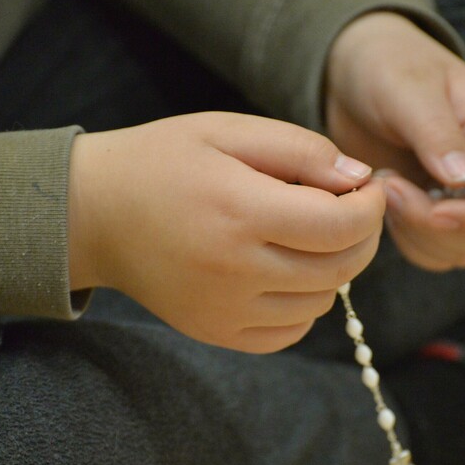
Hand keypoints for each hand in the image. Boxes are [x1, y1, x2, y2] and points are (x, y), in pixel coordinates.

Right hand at [68, 112, 384, 352]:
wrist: (93, 214)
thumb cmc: (161, 162)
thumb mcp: (227, 131)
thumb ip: (300, 150)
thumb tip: (359, 180)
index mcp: (240, 211)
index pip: (341, 226)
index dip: (371, 208)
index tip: (367, 189)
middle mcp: (236, 270)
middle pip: (341, 268)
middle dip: (363, 236)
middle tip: (350, 210)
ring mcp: (225, 310)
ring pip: (321, 301)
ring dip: (334, 268)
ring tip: (308, 235)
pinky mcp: (216, 332)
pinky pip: (291, 331)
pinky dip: (305, 303)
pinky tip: (287, 271)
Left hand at [325, 12, 464, 270]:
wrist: (355, 74)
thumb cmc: (388, 66)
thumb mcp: (409, 88)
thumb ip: (437, 131)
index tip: (434, 211)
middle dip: (434, 225)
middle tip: (389, 185)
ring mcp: (456, 199)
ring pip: (455, 250)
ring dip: (415, 234)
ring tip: (384, 184)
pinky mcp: (427, 214)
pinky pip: (427, 250)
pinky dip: (403, 237)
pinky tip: (382, 200)